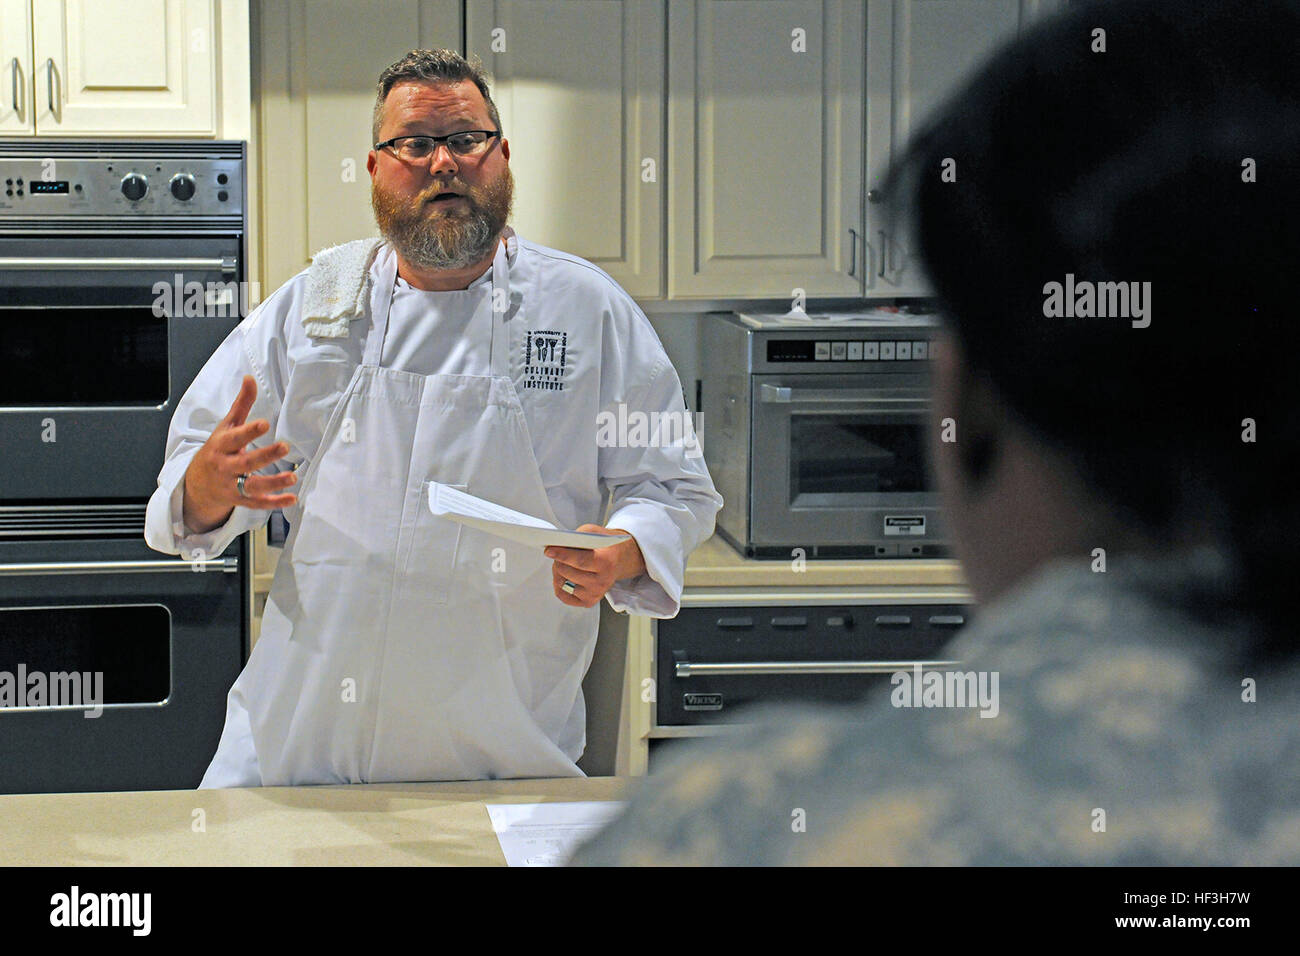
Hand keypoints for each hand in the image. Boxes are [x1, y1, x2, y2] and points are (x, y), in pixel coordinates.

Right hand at [182, 374, 297, 533]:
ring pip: (251, 486)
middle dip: (265, 456)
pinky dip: (274, 503)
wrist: (197, 483)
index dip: (249, 431)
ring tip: (293, 477)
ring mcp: (232, 485)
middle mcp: (226, 466)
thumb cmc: (218, 448)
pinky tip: (291, 498)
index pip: (235, 438)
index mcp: (222, 445)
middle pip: (245, 463)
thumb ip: (241, 404)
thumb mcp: (226, 426)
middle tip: (285, 447)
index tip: (265, 424)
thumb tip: (250, 378)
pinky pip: (257, 503)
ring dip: (273, 483)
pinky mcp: (240, 500)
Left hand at [547, 525, 645, 607]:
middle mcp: (602, 581)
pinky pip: (563, 595)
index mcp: (606, 562)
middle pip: (567, 571)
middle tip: (557, 553)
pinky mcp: (588, 602)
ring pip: (562, 583)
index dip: (562, 555)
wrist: (619, 560)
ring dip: (557, 571)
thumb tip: (556, 545)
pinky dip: (559, 584)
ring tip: (563, 563)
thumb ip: (577, 537)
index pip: (579, 561)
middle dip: (557, 560)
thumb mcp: (594, 533)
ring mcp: (595, 594)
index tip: (548, 550)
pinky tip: (565, 576)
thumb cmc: (605, 546)